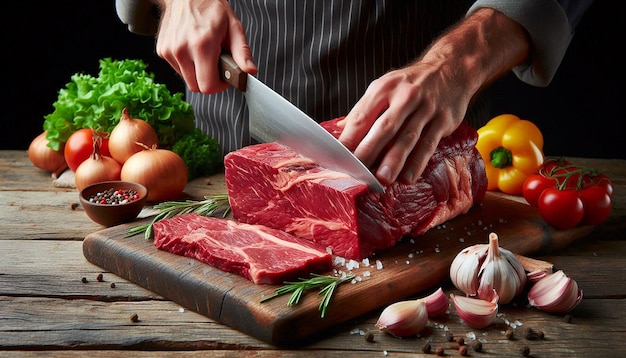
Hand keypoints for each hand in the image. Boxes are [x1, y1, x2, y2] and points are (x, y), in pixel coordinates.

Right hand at [155, 0, 256, 93]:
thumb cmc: (211, 8)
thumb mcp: (234, 27)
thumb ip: (242, 52)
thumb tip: (250, 71)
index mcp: (202, 45)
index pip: (208, 86)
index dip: (219, 86)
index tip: (224, 76)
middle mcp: (182, 50)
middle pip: (196, 87)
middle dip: (208, 80)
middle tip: (215, 63)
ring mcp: (169, 51)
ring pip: (186, 79)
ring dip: (197, 72)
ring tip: (204, 53)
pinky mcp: (162, 51)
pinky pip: (177, 70)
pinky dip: (187, 65)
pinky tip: (192, 50)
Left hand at [338, 60, 468, 184]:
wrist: (451, 67)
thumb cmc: (411, 83)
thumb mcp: (385, 86)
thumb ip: (364, 109)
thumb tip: (340, 129)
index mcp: (384, 88)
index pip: (361, 116)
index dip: (348, 139)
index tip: (338, 159)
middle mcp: (405, 97)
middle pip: (384, 128)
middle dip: (369, 151)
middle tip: (357, 172)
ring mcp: (426, 108)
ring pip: (407, 138)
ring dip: (394, 160)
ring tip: (382, 179)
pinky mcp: (443, 120)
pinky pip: (428, 144)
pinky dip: (417, 162)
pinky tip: (408, 177)